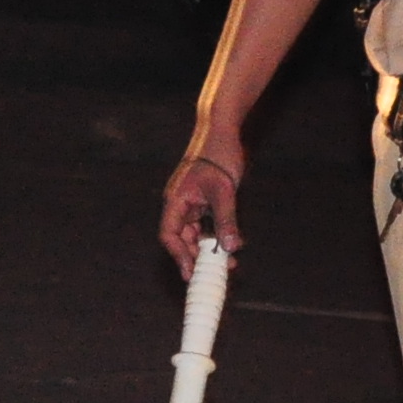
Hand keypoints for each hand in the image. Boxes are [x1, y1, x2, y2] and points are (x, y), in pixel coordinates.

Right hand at [160, 143, 244, 272]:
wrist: (222, 130)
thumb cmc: (217, 154)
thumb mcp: (223, 191)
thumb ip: (226, 220)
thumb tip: (230, 247)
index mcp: (176, 200)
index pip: (170, 235)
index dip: (179, 255)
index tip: (191, 273)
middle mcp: (180, 203)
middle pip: (183, 238)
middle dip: (198, 256)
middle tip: (217, 271)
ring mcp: (192, 201)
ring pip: (196, 232)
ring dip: (210, 246)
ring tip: (229, 260)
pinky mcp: (203, 199)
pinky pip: (207, 222)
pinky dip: (217, 234)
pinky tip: (232, 242)